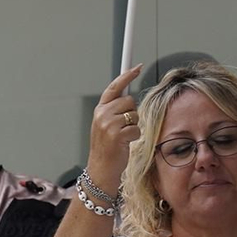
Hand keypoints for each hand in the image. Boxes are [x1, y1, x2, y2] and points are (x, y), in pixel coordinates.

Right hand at [85, 65, 143, 190]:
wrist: (100, 169)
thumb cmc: (107, 149)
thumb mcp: (106, 126)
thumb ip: (114, 111)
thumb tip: (129, 98)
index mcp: (99, 110)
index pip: (114, 87)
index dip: (127, 75)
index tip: (138, 67)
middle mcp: (102, 114)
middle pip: (129, 101)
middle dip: (131, 113)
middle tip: (124, 128)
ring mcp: (108, 124)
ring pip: (134, 115)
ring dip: (134, 126)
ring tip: (123, 137)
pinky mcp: (117, 134)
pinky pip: (136, 129)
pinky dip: (135, 137)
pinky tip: (125, 144)